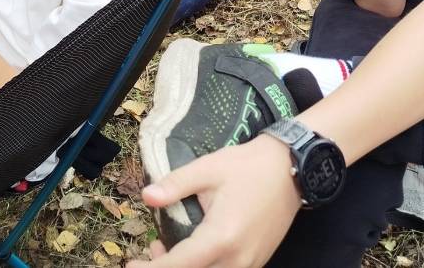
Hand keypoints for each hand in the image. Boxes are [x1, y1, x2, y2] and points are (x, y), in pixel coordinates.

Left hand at [128, 136, 301, 267]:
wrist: (292, 169)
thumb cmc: (248, 167)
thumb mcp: (208, 168)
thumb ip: (176, 184)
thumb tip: (146, 197)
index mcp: (222, 237)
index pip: (179, 265)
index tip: (131, 265)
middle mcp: (237, 259)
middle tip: (147, 251)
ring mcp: (250, 264)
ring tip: (163, 247)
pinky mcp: (256, 262)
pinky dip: (203, 267)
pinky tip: (189, 250)